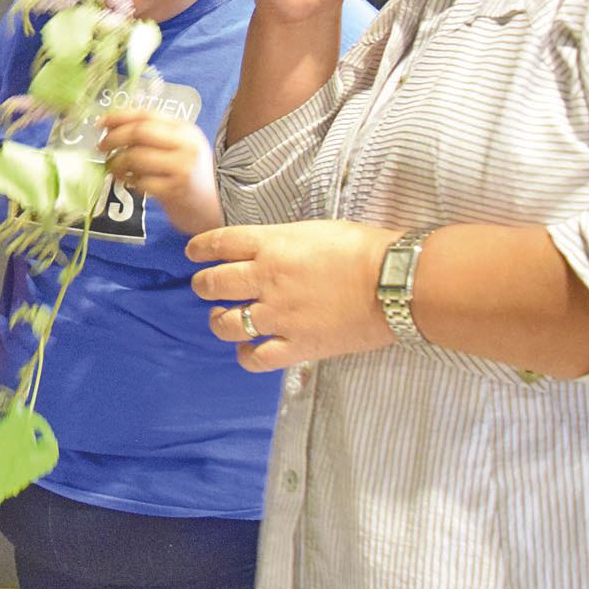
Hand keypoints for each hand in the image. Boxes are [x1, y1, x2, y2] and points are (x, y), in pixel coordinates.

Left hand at [97, 110, 217, 235]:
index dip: (119, 117)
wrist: (214, 205)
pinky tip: (127, 181)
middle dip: (114, 138)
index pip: (147, 115)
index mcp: (185, 129)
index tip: (100, 123)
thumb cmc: (190, 174)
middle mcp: (185, 145)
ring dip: (117, 162)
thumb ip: (154, 134)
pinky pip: (140, 181)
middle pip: (139, 133)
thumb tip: (113, 127)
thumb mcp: (179, 147)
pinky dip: (128, 181)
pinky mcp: (174, 191)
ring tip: (113, 167)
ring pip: (136, 157)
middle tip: (101, 146)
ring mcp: (181, 168)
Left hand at [185, 220, 402, 371]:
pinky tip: (247, 349)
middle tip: (206, 287)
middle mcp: (266, 279)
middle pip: (212, 284)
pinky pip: (255, 358)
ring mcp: (279, 316)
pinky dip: (245, 355)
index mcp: (271, 245)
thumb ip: (281, 241)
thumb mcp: (313, 230)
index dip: (199, 248)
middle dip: (203, 285)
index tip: (193, 253)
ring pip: (225, 323)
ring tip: (222, 318)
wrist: (395, 283)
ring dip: (218, 320)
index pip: (217, 243)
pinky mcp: (297, 346)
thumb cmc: (363, 248)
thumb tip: (265, 249)